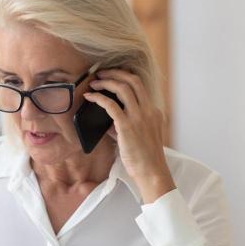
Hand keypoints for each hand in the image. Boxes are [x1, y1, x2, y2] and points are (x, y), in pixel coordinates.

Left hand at [83, 68, 175, 202]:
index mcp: (154, 112)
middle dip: (115, 73)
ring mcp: (139, 117)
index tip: (112, 77)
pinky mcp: (127, 126)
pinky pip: (110, 105)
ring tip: (94, 83)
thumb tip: (108, 123)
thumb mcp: (139, 138)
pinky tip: (90, 97)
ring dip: (106, 82)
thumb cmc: (145, 159)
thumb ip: (125, 127)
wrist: (152, 173)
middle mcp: (148, 111)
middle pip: (133, 81)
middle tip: (101, 73)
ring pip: (123, 88)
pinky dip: (98, 98)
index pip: (140, 87)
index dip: (124, 78)